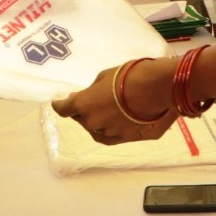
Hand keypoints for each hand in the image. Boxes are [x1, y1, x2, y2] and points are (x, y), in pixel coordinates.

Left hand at [51, 57, 175, 144]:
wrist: (157, 88)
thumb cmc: (129, 76)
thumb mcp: (105, 77)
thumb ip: (92, 90)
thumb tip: (85, 97)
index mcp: (83, 105)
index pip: (64, 109)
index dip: (60, 105)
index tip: (58, 103)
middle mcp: (92, 122)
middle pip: (82, 119)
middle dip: (84, 111)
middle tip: (93, 101)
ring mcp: (109, 133)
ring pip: (98, 129)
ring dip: (99, 120)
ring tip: (111, 108)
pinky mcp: (125, 139)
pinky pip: (112, 135)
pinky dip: (111, 128)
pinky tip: (117, 120)